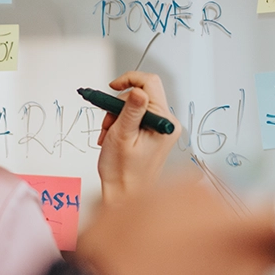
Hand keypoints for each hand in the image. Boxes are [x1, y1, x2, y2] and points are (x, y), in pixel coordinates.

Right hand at [96, 70, 177, 201]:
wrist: (124, 194)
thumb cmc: (123, 172)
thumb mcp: (122, 136)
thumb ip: (131, 110)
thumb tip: (138, 90)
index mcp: (164, 122)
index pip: (149, 83)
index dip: (129, 80)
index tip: (112, 87)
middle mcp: (166, 123)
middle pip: (140, 94)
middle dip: (118, 106)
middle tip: (108, 124)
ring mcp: (160, 128)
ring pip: (134, 106)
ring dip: (116, 117)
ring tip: (110, 136)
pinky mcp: (152, 133)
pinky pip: (135, 117)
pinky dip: (120, 124)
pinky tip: (114, 138)